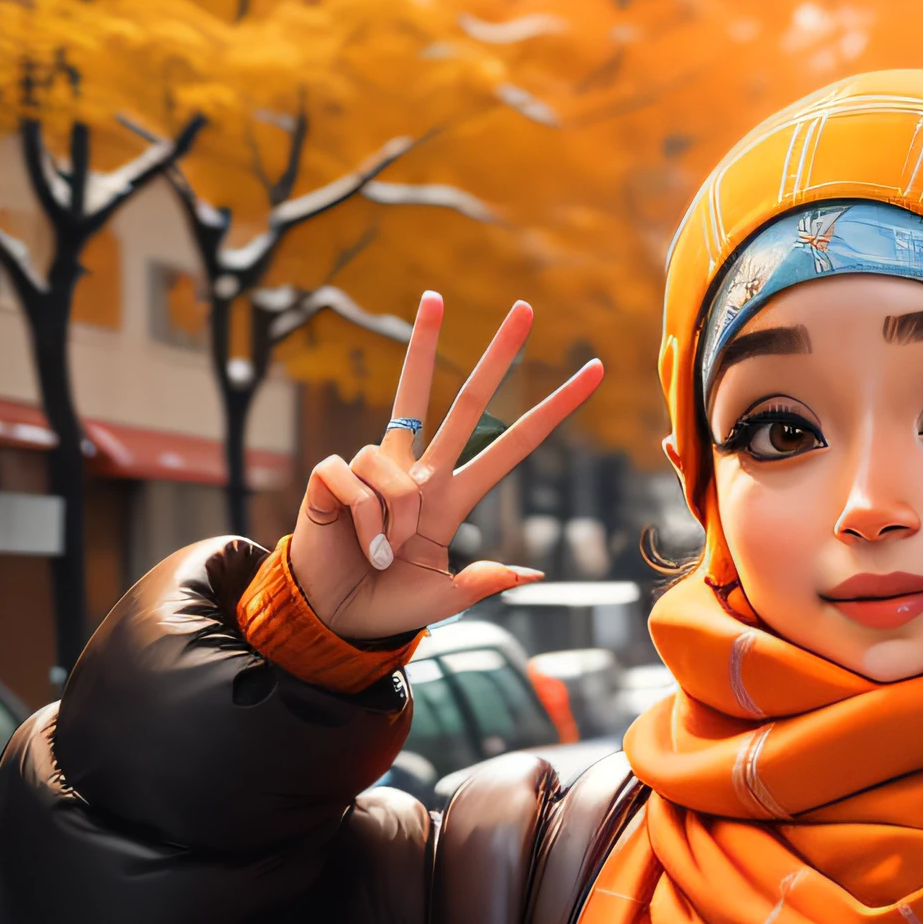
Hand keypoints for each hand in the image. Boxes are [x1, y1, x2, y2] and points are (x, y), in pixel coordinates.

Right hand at [287, 292, 602, 642]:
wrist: (334, 617)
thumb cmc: (388, 605)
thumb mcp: (445, 598)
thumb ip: (484, 582)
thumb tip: (533, 574)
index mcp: (452, 498)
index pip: (511, 445)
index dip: (550, 413)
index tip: (588, 377)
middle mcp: (419, 473)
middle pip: (467, 401)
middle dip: (497, 355)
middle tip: (527, 306)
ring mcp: (376, 470)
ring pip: (401, 470)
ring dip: (396, 522)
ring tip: (383, 554)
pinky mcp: (334, 476)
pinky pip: (358, 485)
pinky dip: (364, 521)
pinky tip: (358, 543)